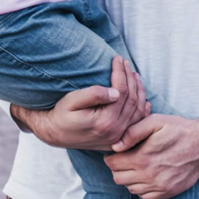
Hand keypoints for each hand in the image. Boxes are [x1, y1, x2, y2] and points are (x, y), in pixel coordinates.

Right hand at [15, 56, 150, 150]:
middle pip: (132, 100)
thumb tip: (116, 92)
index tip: (117, 58)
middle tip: (125, 62)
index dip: (121, 72)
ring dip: (138, 91)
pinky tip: (144, 100)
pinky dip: (142, 111)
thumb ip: (93, 95)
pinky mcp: (117, 140)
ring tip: (135, 75)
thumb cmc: (61, 114)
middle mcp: (115, 132)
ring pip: (137, 111)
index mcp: (105, 121)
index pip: (122, 91)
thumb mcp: (72, 101)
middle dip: (130, 78)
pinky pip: (136, 124)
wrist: (53, 134)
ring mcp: (118, 138)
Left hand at [104, 114, 198, 198]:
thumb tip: (115, 146)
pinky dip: (142, 189)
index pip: (112, 165)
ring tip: (136, 166)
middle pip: (118, 178)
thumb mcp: (154, 122)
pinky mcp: (168, 192)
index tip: (116, 152)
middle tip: (124, 159)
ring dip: (129, 179)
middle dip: (117, 168)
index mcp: (142, 158)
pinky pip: (145, 197)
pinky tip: (146, 176)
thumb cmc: (177, 130)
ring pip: (130, 189)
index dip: (111, 157)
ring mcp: (159, 187)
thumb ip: (132, 133)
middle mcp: (149, 176)